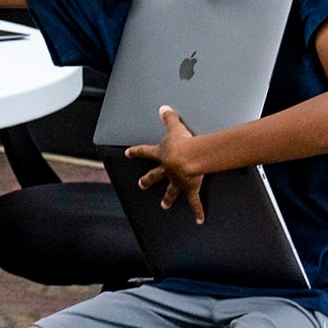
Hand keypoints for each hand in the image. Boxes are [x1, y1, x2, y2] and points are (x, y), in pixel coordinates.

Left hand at [126, 106, 206, 223]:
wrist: (189, 157)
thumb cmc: (181, 143)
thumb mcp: (174, 127)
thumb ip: (169, 118)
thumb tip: (164, 109)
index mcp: (161, 155)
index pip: (145, 152)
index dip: (136, 152)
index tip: (128, 153)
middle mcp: (166, 169)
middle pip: (154, 175)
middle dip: (147, 180)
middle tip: (141, 184)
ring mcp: (177, 180)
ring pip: (170, 190)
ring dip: (168, 198)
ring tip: (164, 204)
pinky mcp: (189, 188)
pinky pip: (194, 201)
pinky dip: (197, 210)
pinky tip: (199, 219)